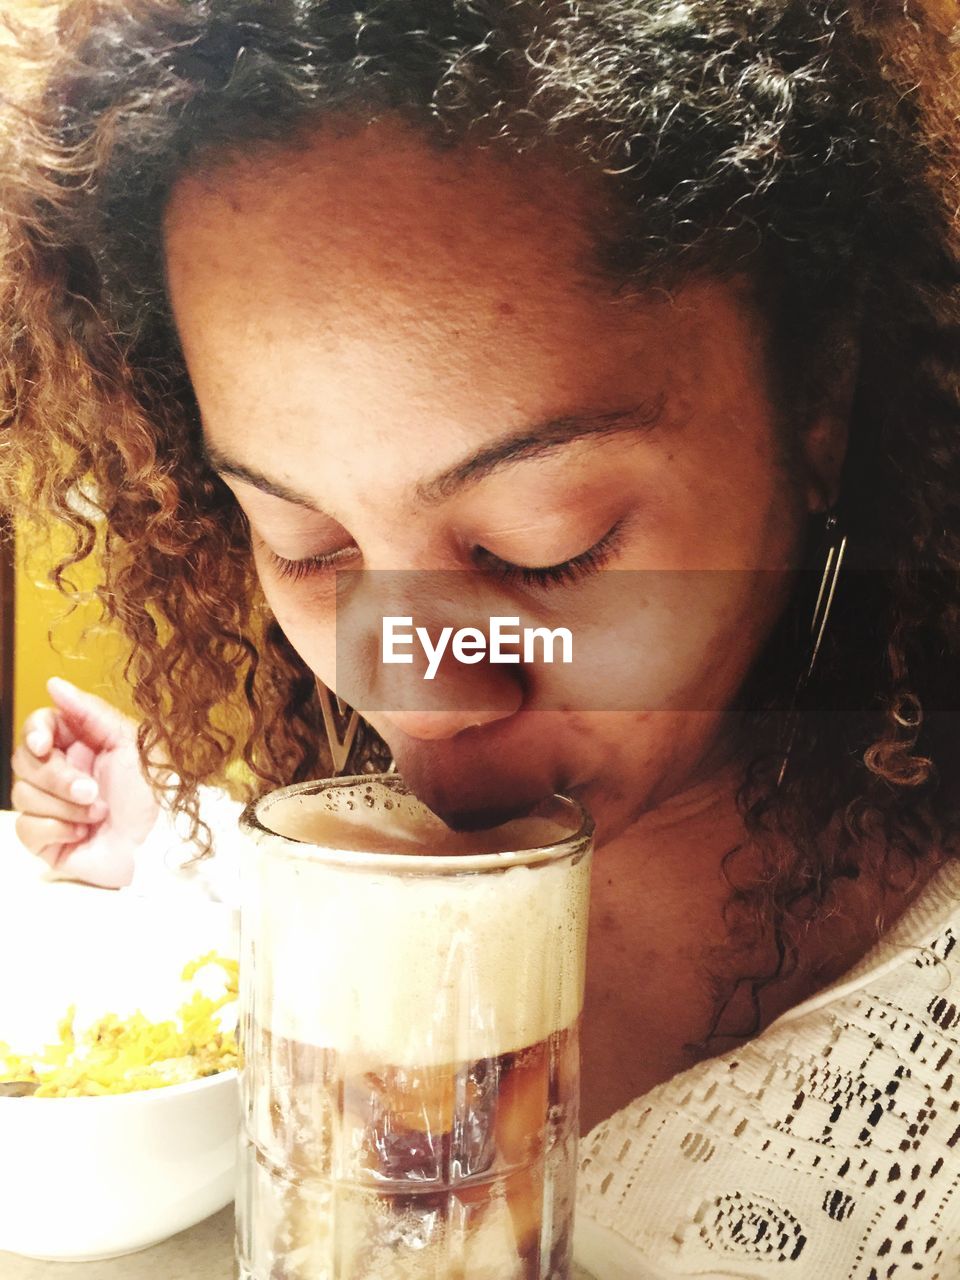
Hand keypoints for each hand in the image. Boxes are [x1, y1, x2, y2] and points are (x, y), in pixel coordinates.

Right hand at [11, 677, 160, 887]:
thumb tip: (54, 685)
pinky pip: (27, 826)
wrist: (157, 844)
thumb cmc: (153, 794)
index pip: (38, 726)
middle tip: (91, 790)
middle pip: (24, 759)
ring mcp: (50, 805)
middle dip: (58, 777)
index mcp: (80, 744)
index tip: (44, 745)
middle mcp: (61, 772)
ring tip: (99, 813)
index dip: (34, 732)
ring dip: (66, 806)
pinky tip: (83, 833)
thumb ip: (91, 711)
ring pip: (23, 794)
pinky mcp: (44, 838)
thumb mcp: (129, 744)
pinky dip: (58, 830)